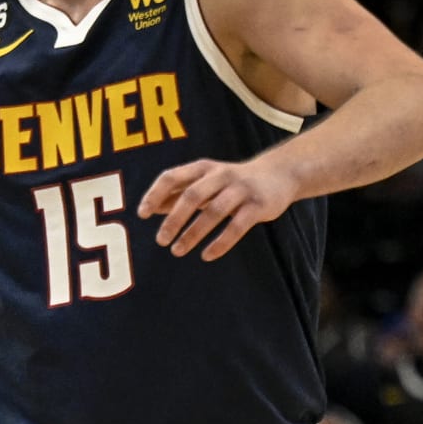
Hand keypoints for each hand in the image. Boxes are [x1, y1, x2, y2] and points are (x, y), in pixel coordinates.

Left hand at [137, 154, 294, 261]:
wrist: (280, 174)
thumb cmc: (232, 181)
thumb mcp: (205, 181)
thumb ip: (179, 192)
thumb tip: (151, 208)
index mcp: (203, 168)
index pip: (172, 177)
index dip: (155, 195)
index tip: (142, 215)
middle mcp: (221, 175)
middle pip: (192, 196)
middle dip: (174, 220)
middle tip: (161, 241)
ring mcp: (241, 190)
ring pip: (213, 212)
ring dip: (193, 234)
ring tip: (177, 251)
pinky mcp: (258, 206)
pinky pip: (236, 227)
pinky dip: (220, 243)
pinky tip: (207, 255)